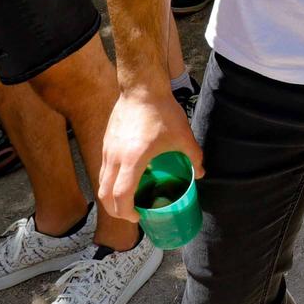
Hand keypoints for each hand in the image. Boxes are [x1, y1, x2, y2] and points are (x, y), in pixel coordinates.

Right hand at [95, 84, 204, 223]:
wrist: (142, 87)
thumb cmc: (162, 111)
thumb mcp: (183, 136)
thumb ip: (194, 157)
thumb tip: (201, 173)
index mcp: (132, 160)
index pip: (121, 196)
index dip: (126, 212)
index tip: (137, 217)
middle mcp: (115, 158)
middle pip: (104, 194)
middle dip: (115, 210)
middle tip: (130, 214)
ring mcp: (108, 149)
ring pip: (102, 181)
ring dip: (111, 196)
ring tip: (128, 199)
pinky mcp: (107, 141)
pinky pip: (104, 168)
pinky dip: (111, 180)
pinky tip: (126, 177)